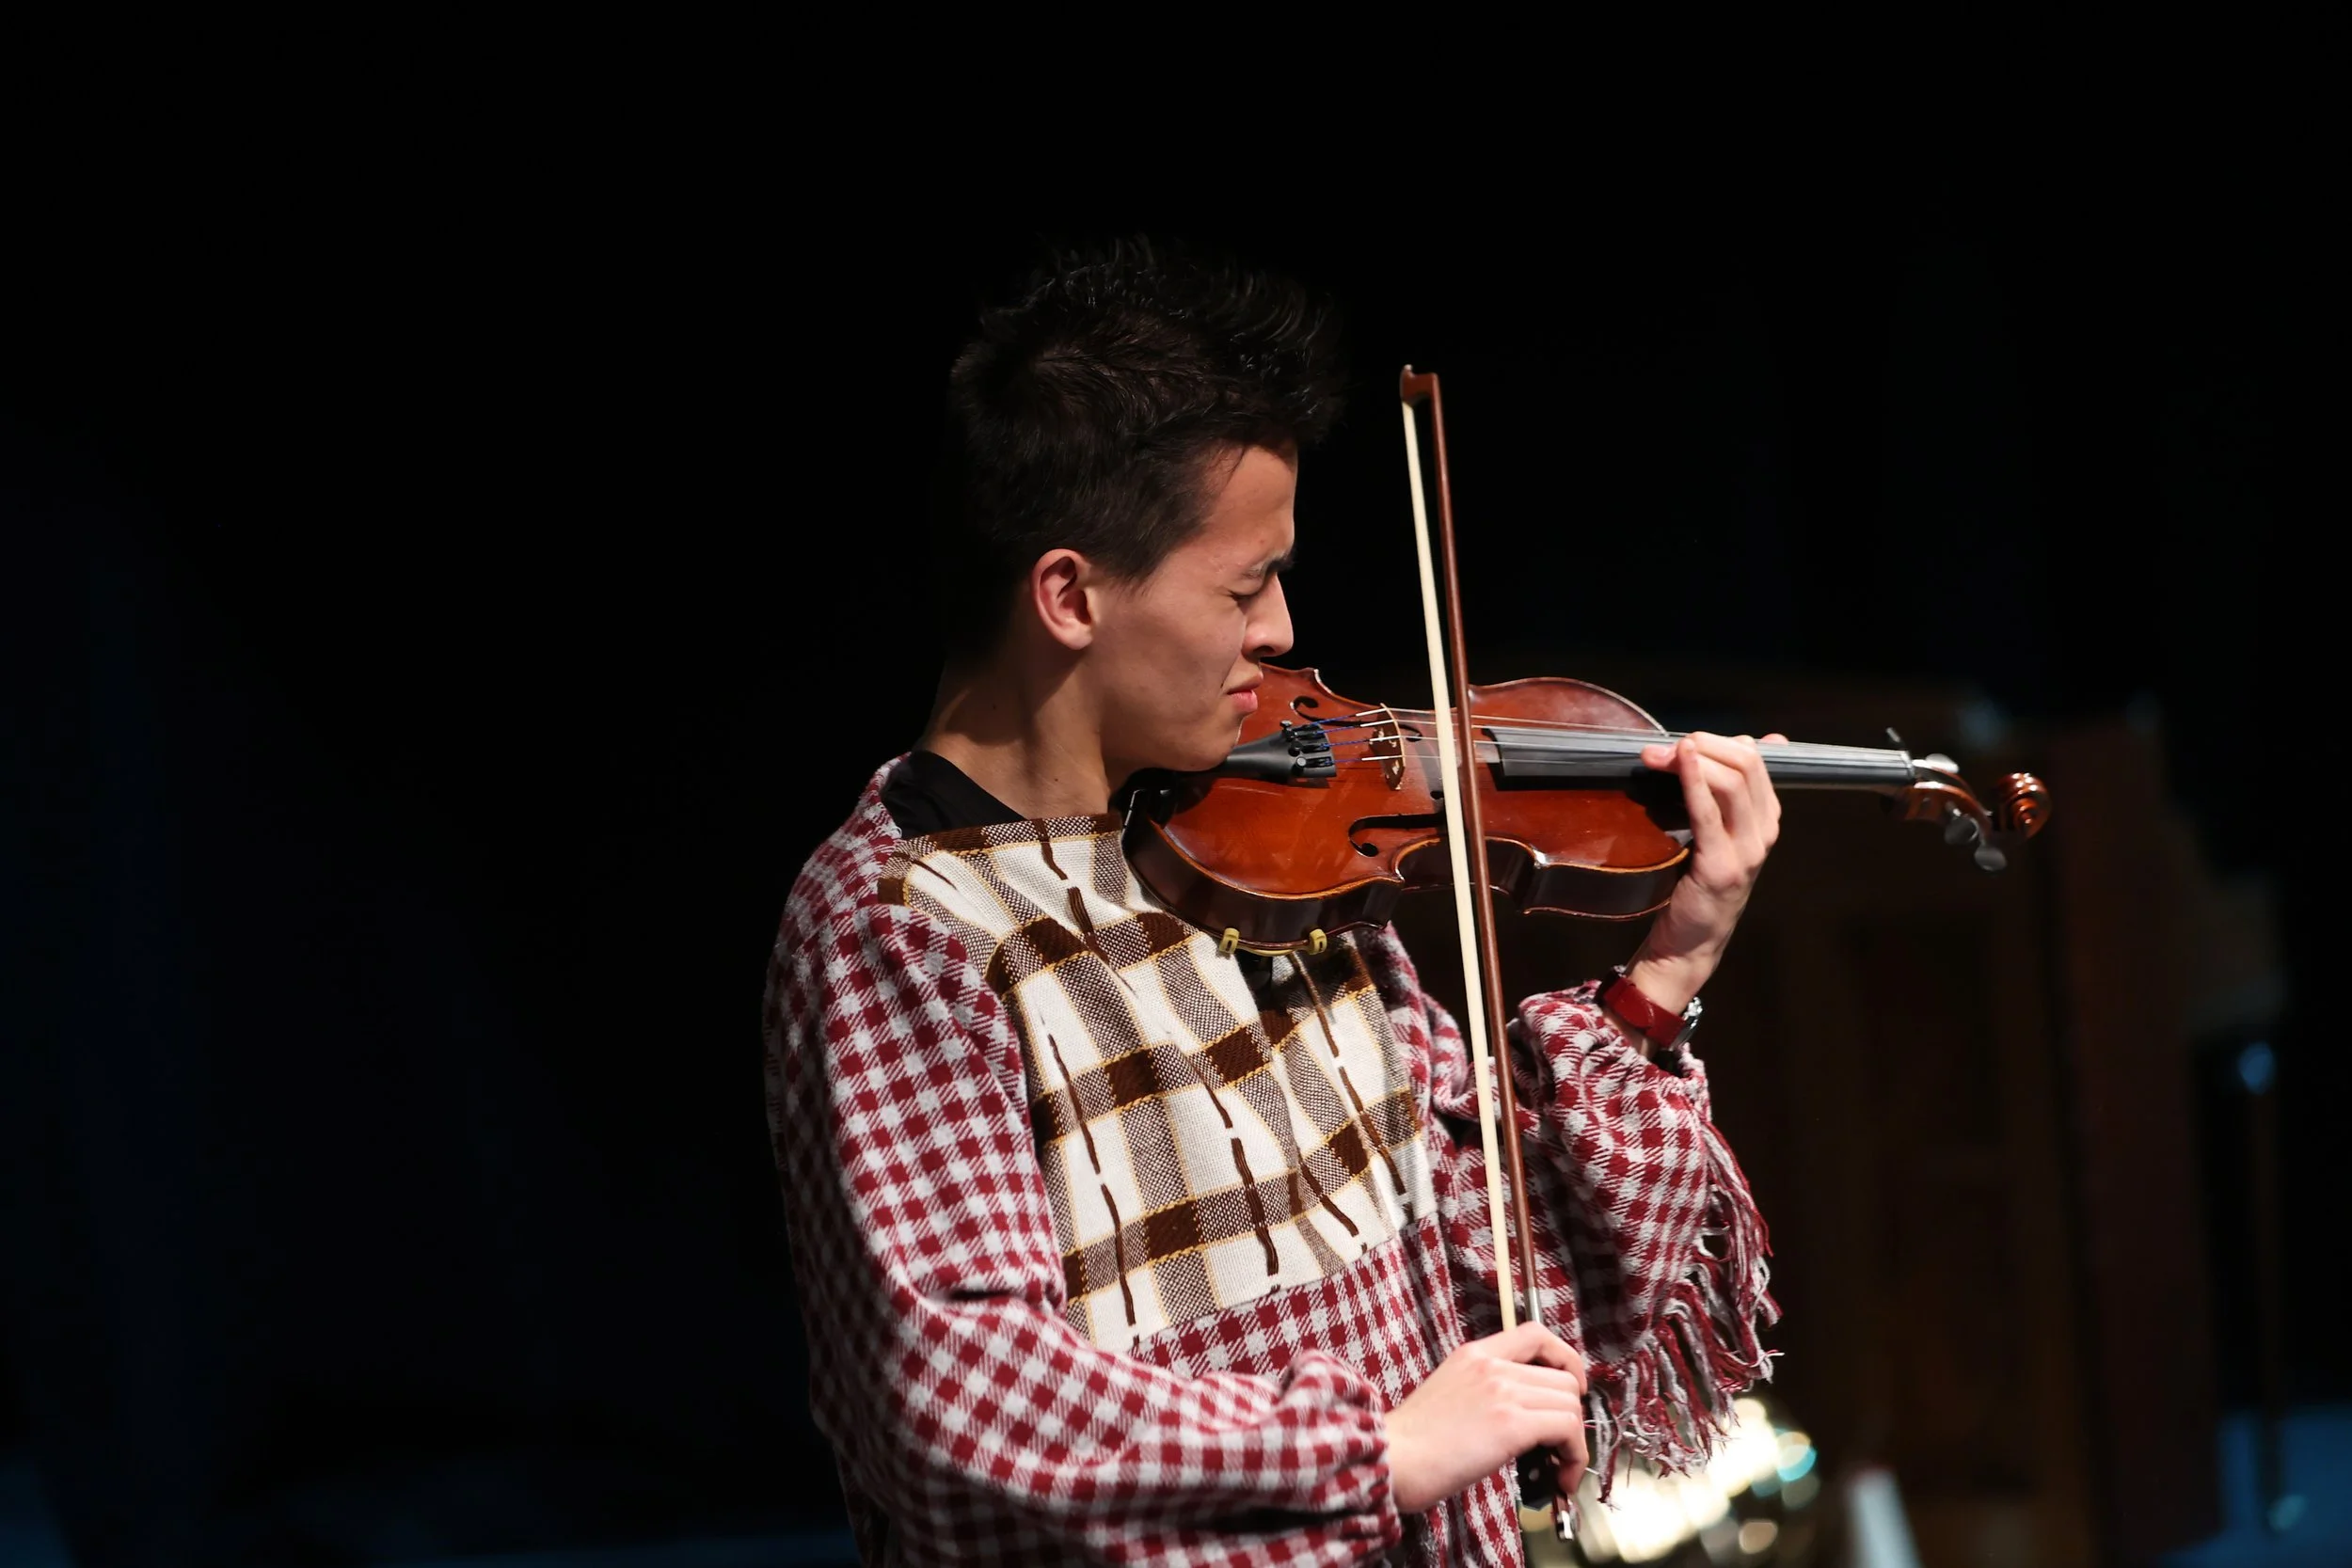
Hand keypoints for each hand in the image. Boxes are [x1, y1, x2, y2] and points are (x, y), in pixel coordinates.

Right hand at [1386, 1322, 1589, 1513]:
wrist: (1390, 1458)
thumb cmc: (1411, 1442)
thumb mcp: (1448, 1394)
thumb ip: (1483, 1391)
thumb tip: (1520, 1416)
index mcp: (1474, 1355)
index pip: (1536, 1334)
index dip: (1565, 1359)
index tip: (1568, 1388)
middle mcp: (1492, 1366)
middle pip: (1564, 1378)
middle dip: (1570, 1415)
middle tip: (1558, 1447)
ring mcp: (1503, 1392)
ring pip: (1571, 1405)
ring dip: (1575, 1441)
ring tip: (1558, 1468)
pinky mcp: (1510, 1424)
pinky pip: (1568, 1430)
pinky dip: (1575, 1457)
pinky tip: (1560, 1478)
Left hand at [1621, 731, 1784, 1016]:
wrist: (1691, 940)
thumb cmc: (1697, 882)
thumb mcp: (1717, 831)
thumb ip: (1728, 790)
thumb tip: (1752, 737)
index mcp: (1766, 817)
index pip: (1753, 758)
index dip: (1715, 740)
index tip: (1679, 741)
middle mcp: (1765, 830)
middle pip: (1745, 763)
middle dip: (1702, 744)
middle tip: (1661, 746)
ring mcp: (1748, 850)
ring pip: (1732, 781)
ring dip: (1691, 759)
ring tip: (1657, 755)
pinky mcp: (1721, 866)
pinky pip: (1709, 813)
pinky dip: (1694, 781)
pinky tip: (1678, 762)